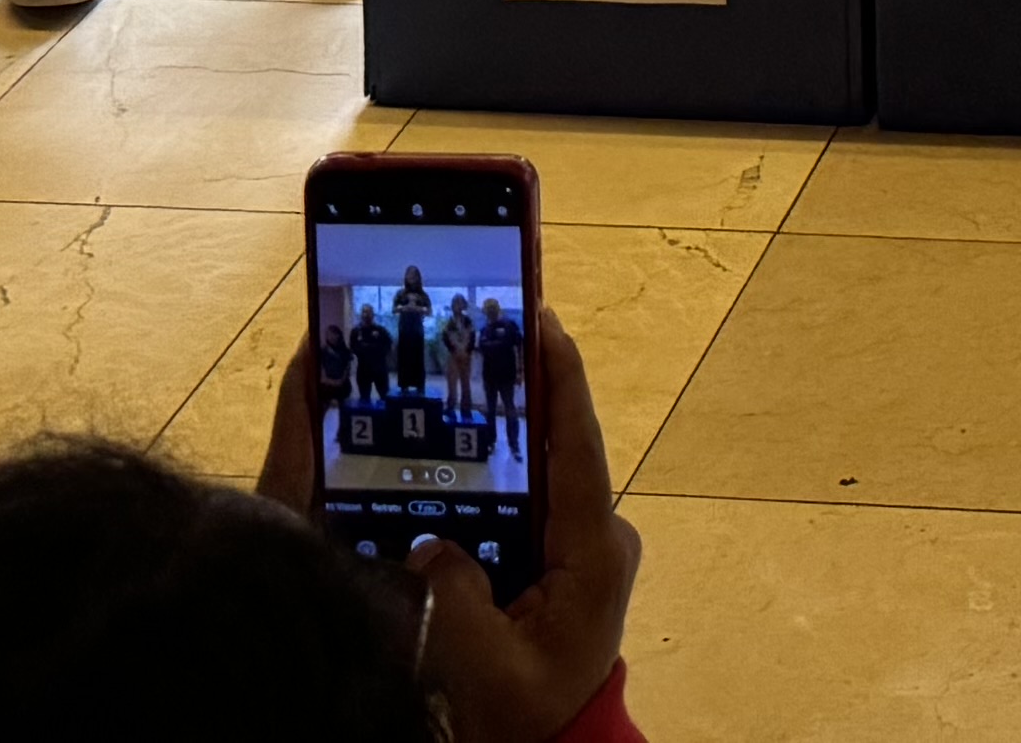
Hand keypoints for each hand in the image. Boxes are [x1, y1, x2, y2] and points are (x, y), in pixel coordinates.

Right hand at [264, 307, 642, 742]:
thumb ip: (454, 602)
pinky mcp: (556, 559)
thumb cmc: (528, 719)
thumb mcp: (486, 669)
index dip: (560, 377)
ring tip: (452, 373)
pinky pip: (520, 501)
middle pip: (554, 446)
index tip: (541, 317)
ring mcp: (578, 545)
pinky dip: (487, 474)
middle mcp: (596, 536)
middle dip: (517, 389)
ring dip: (497, 429)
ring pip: (534, 470)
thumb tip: (425, 546)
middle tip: (479, 329)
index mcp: (595, 552)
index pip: (577, 446)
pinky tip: (443, 453)